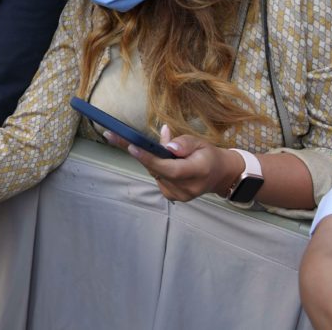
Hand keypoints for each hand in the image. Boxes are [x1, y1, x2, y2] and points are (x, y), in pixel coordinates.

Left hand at [103, 125, 242, 201]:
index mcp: (197, 173)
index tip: (131, 146)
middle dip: (135, 152)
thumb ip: (184, 143)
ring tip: (132, 142)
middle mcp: (186, 188)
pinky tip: (153, 157)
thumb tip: (166, 143)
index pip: (168, 168)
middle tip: (111, 135)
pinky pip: (157, 177)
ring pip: (154, 172)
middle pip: (155, 169)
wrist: (220, 175)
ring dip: (145, 158)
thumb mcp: (201, 143)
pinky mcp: (173, 196)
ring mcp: (179, 195)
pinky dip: (153, 165)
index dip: (149, 158)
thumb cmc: (209, 155)